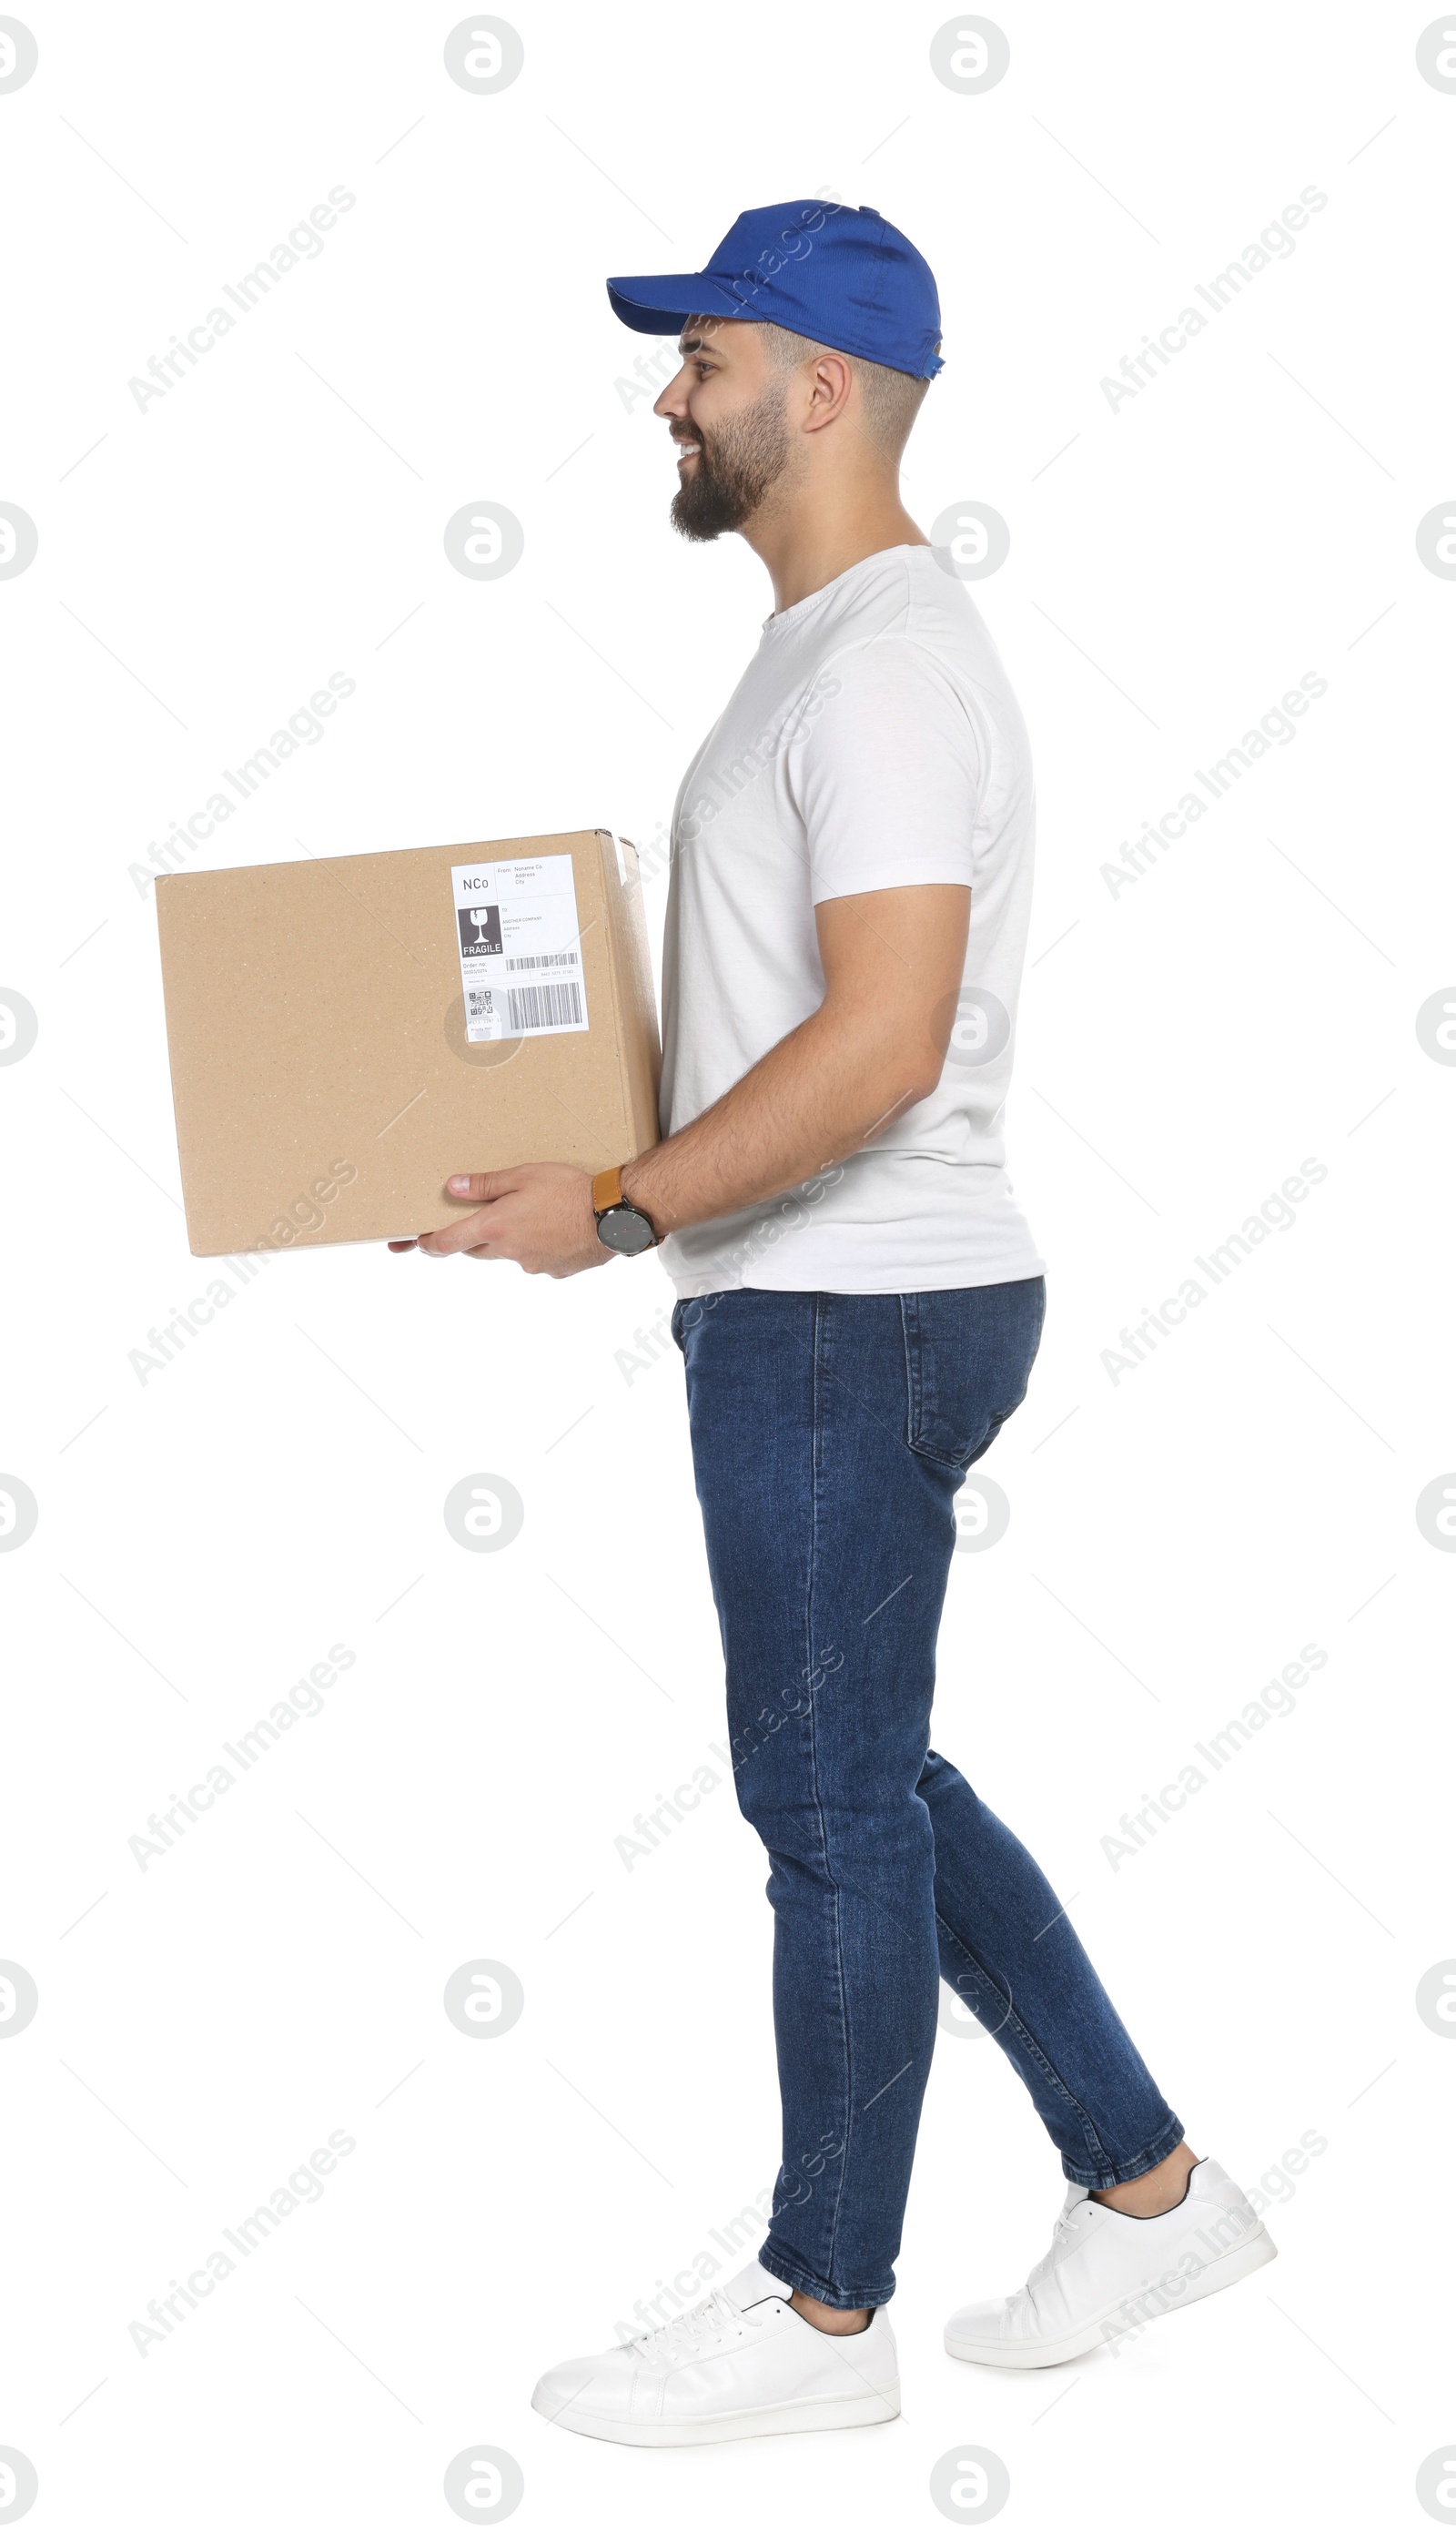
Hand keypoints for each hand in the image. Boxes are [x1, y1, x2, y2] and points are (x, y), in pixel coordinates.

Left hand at [387, 1162, 609, 1277]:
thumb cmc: (569, 1190)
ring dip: (509, 1240)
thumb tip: (453, 1187)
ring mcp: (531, 1264)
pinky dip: (537, 1247)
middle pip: (476, 1249)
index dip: (428, 1244)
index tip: (419, 1243)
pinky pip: (535, 1260)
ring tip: (533, 1217)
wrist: (613, 1215)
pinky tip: (555, 1229)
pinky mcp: (553, 1270)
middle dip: (473, 1237)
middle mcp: (508, 1251)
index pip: (448, 1242)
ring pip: (508, 1255)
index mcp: (495, 1227)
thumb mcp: (523, 1175)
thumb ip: (486, 1184)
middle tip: (483, 1219)